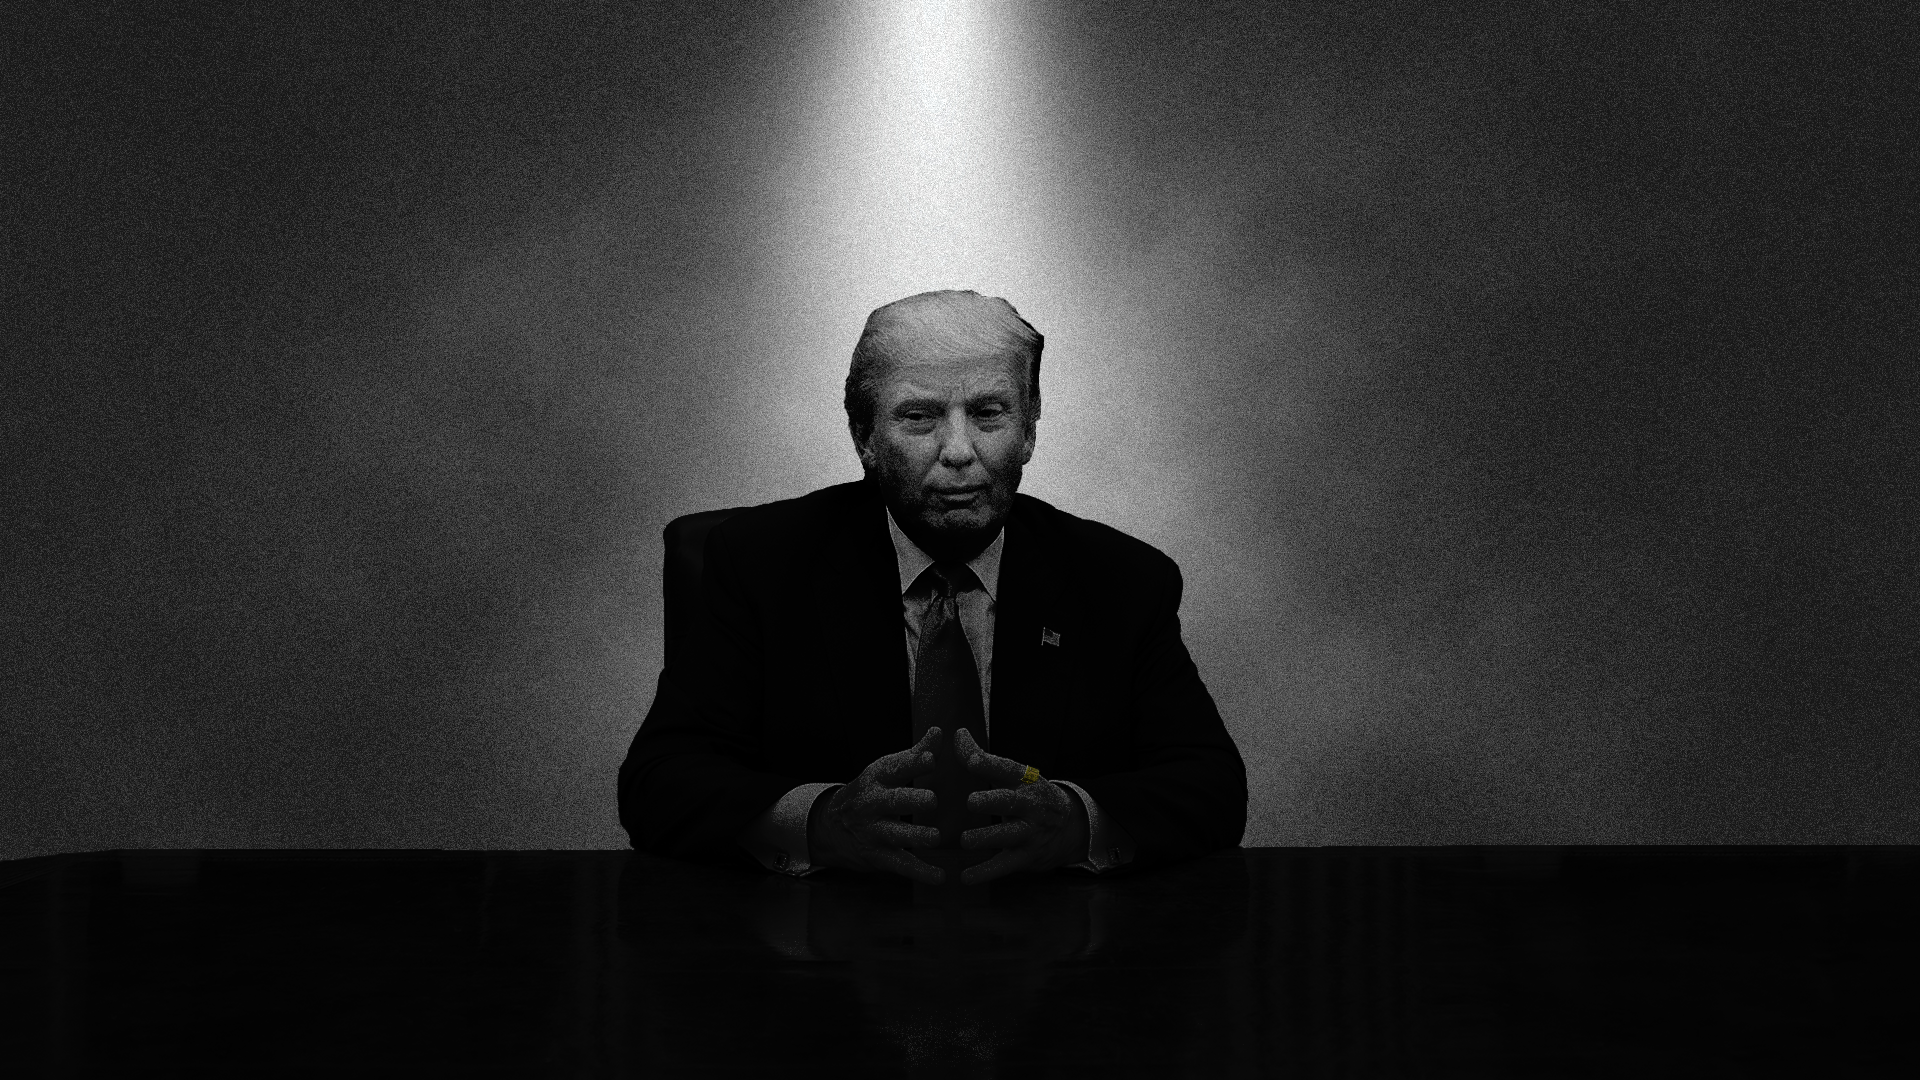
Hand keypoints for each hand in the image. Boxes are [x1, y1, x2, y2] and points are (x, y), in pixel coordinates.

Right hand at [808, 727, 946, 884]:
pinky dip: (920, 872)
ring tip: (936, 837)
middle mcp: (872, 804)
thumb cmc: (871, 792)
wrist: (831, 826)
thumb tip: (939, 731)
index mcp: (876, 778)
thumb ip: (915, 754)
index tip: (931, 758)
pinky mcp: (878, 856)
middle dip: (911, 800)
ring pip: (895, 834)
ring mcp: (873, 831)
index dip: (913, 763)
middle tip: (932, 800)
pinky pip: (900, 864)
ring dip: (915, 836)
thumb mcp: (885, 770)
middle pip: (892, 801)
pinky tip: (939, 877)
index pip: (895, 768)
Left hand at [954, 727, 1089, 884]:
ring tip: (966, 840)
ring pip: (1009, 836)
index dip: (989, 764)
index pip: (1007, 769)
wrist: (1071, 827)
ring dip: (987, 838)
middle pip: (1011, 802)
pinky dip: (985, 873)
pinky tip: (966, 877)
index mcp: (1025, 781)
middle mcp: (1030, 805)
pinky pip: (1004, 865)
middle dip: (992, 802)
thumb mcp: (1015, 775)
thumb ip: (982, 758)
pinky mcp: (1026, 857)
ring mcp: (1030, 832)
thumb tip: (957, 734)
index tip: (970, 759)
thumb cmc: (1030, 796)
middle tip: (971, 802)